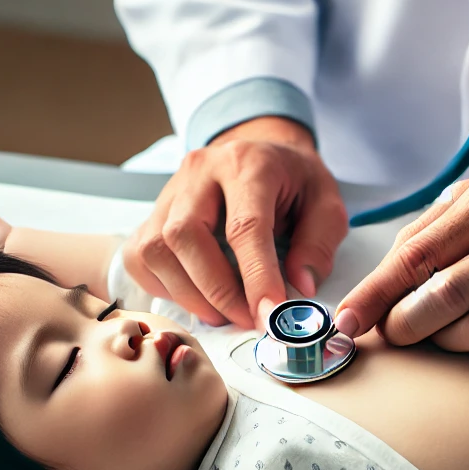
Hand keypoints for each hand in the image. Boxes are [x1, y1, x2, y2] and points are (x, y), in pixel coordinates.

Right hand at [121, 116, 348, 329]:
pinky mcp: (152, 213)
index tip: (268, 315)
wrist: (260, 151)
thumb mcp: (327, 202)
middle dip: (217, 290)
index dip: (256, 276)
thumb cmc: (293, 181)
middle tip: (246, 319)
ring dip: (190, 295)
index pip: (245, 226)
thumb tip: (300, 287)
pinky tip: (198, 297)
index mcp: (248, 164)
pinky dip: (166, 288)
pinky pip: (141, 259)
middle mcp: (199, 171)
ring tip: (225, 313)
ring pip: (156, 250)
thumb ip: (318, 243)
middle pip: (186, 236)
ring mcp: (169, 191)